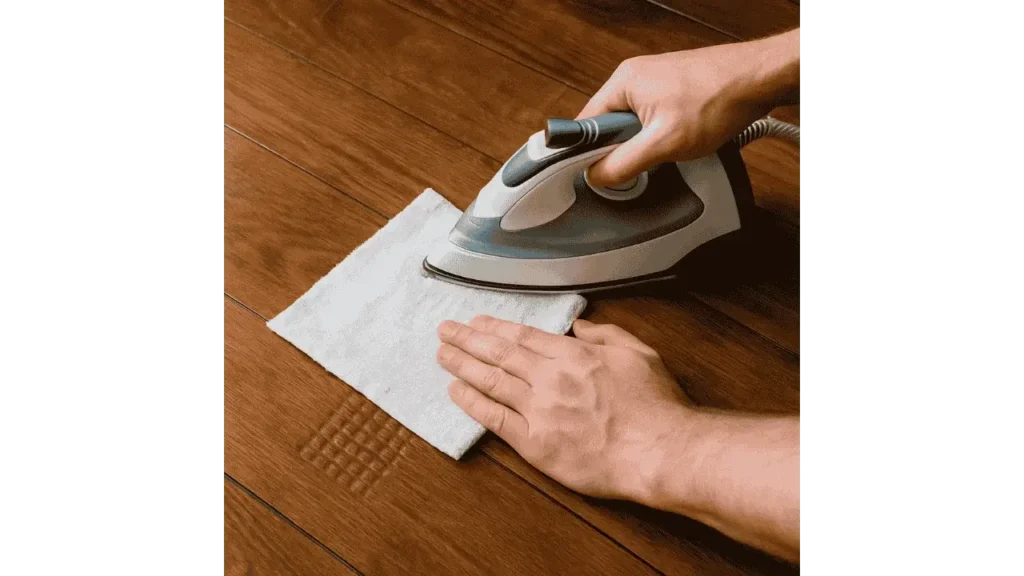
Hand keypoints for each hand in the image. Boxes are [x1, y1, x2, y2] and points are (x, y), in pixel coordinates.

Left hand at [436, 315, 693, 501]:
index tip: (475, 322)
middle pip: (499, 354)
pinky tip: (455, 392)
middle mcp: (550, 378)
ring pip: (491, 381)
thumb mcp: (640, 353)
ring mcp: (539, 410)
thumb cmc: (655, 405)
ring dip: (462, 366)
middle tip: (444, 331)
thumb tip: (579, 326)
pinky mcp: (535, 443)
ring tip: (442, 355)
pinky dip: (472, 403)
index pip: (523, 337)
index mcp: (574, 355)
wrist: (658, 451)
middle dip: (467, 340)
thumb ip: (607, 335)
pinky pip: (495, 419)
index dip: (494, 328)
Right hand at [578, 29, 800, 187]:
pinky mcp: (671, 90)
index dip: (586, 153)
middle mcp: (634, 77)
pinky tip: (679, 140)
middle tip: (644, 161)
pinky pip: (651, 120)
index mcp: (623, 82)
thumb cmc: (718, 100)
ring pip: (632, 126)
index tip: (596, 173)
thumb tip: (596, 176)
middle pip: (608, 126)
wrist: (759, 80)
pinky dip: (661, 135)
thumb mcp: (664, 143)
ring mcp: (654, 82)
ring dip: (645, 144)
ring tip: (668, 148)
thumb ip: (624, 162)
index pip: (584, 124)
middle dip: (623, 150)